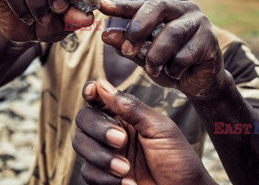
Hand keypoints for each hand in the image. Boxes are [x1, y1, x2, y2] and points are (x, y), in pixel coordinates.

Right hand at [73, 80, 215, 184]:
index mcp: (126, 115)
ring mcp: (105, 154)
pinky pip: (88, 172)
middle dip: (98, 128)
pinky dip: (105, 178)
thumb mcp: (159, 128)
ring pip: (81, 144)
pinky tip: (128, 183)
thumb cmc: (178, 159)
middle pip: (84, 118)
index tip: (92, 92)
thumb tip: (103, 84)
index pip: (100, 98)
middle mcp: (111, 131)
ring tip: (125, 168)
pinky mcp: (103, 177)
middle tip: (121, 140)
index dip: (91, 91)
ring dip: (101, 156)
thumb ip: (131, 108)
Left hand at [99, 0, 231, 99]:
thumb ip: (126, 44)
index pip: (141, 3)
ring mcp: (200, 23)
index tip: (102, 7)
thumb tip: (105, 35)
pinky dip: (173, 68)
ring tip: (151, 69)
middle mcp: (185, 9)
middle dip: (138, 28)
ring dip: (156, 55)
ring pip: (171, 33)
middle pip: (158, 6)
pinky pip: (185, 54)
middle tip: (127, 50)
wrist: (200, 83)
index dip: (121, 6)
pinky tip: (174, 74)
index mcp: (167, 8)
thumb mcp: (143, 55)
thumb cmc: (169, 63)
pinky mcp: (211, 42)